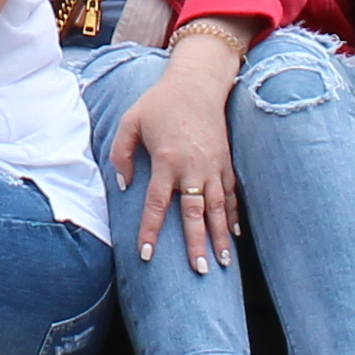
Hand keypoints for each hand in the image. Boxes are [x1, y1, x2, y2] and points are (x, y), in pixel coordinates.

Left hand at [108, 38, 244, 269]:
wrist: (197, 83)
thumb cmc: (160, 102)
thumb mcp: (131, 121)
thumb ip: (120, 153)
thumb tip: (124, 185)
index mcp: (167, 159)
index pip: (157, 204)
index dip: (151, 230)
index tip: (147, 254)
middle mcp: (192, 167)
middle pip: (194, 213)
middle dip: (196, 243)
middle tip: (200, 270)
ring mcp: (213, 166)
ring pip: (218, 207)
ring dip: (220, 235)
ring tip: (223, 262)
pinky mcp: (225, 161)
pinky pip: (231, 193)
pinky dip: (233, 215)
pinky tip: (234, 234)